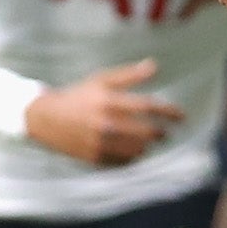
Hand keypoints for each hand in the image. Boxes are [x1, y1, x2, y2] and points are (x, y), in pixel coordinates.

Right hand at [24, 62, 182, 165]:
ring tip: (149, 141)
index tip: (181, 116)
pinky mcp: (94, 157)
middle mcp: (105, 123)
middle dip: (161, 132)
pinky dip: (132, 156)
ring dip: (147, 145)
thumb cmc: (77, 96)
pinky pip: (123, 161)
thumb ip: (128, 75)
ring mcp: (99, 142)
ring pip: (137, 149)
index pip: (147, 106)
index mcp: (108, 101)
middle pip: (145, 131)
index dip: (168, 112)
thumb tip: (153, 66)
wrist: (45, 119)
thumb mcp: (100, 80)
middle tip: (166, 132)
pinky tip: (133, 150)